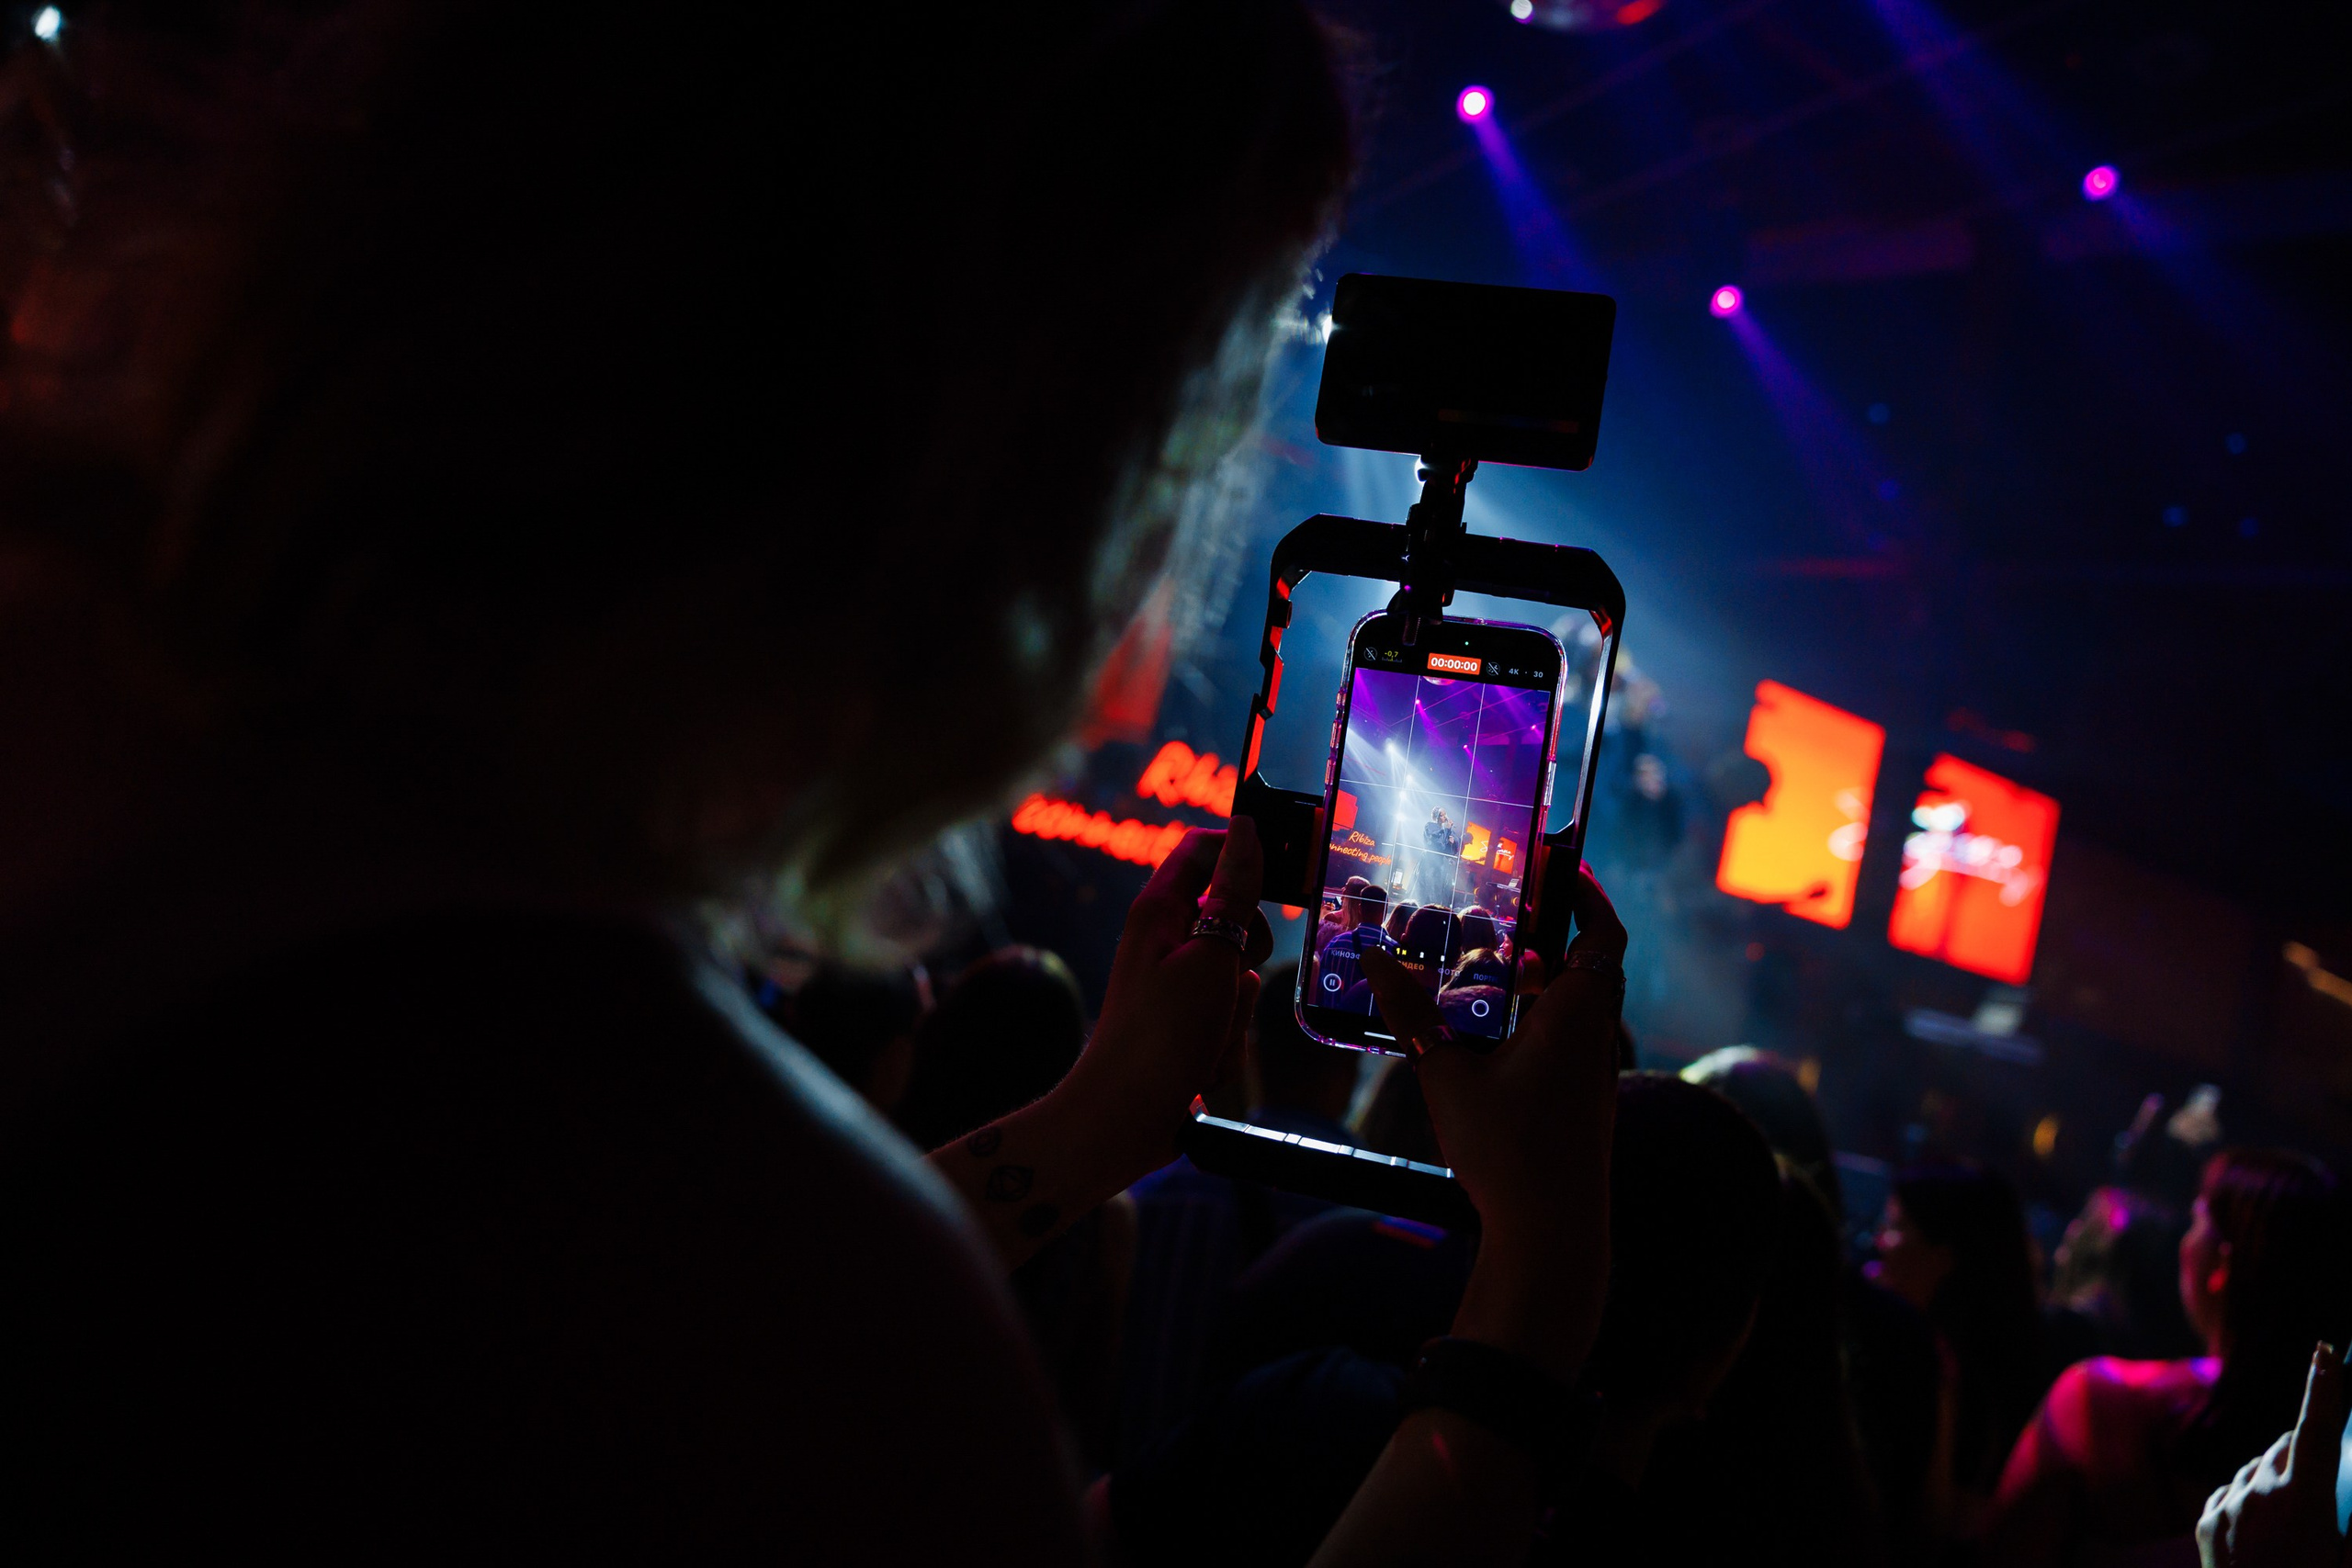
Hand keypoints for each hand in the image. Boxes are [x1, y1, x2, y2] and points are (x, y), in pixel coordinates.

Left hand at [1062, 820, 1272, 1174]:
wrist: (1124, 1120)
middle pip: (1235, 920)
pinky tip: (1200, 1067)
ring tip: (1206, 1038)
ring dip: (1236, 1014)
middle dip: (1247, 959)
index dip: (1243, 851)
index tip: (1283, 876)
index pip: (1203, 848)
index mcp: (1160, 910)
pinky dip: (1224, 1045)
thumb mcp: (1211, 958)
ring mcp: (1175, 987)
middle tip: (1228, 982)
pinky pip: (1229, 1020)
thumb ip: (1236, 895)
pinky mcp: (1185, 1026)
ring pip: (1238, 979)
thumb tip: (1248, 829)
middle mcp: (1165, 942)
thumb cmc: (1161, 1036)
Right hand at [1360, 862, 1625, 1377]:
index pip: (1602, 933)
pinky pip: (1566, 1037)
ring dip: (1541, 977)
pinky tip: (1486, 1025)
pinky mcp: (1579, 1102)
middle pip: (1588, 964)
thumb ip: (1411, 1013)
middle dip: (1552, 930)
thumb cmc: (1508, 1151)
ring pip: (1576, 1004)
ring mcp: (1592, 1073)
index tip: (1557, 864)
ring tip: (1485, 957)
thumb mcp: (1447, 1074)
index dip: (1586, 893)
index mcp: (1578, 1015)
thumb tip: (1373, 957)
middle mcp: (1595, 1037)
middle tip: (1504, 905)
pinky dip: (1536, 1015)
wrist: (1552, 1234)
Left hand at [2199, 1342, 2350, 1567]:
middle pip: (2287, 1447)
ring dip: (2278, 1480)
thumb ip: (2346, 1521)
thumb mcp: (2344, 1552)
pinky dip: (2251, 1499)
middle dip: (2306, 1452)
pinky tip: (2265, 1534)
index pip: (2318, 1430)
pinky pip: (2233, 1492)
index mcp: (2304, 1501)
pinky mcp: (2206, 1521)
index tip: (2327, 1349)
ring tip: (2296, 1527)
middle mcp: (2260, 1493)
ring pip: (2258, 1469)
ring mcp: (2228, 1505)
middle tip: (2323, 1490)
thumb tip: (2336, 1498)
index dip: (2325, 1387)